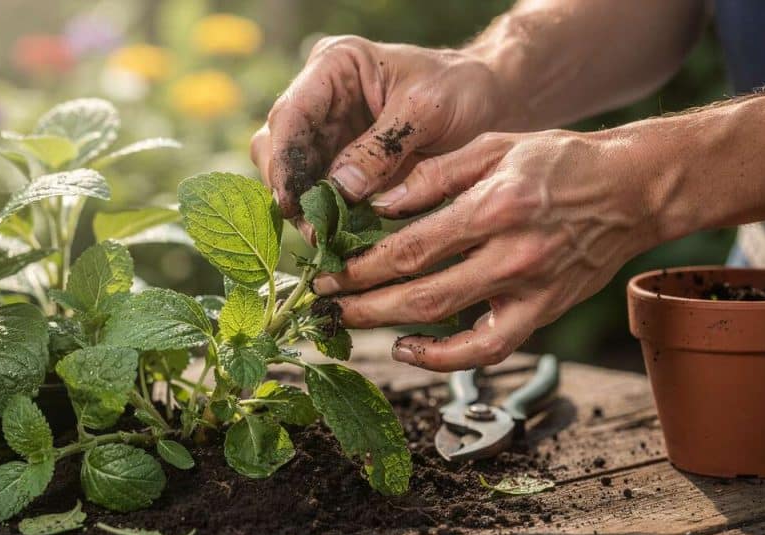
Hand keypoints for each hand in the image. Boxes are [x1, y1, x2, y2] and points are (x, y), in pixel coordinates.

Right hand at [250, 35, 508, 217]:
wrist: (489, 102)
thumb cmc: (461, 91)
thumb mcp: (427, 110)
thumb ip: (384, 146)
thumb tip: (340, 188)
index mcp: (334, 66)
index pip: (290, 115)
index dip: (285, 162)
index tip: (292, 202)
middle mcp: (318, 98)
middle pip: (276, 147)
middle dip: (290, 190)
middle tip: (314, 230)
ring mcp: (324, 133)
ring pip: (289, 176)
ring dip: (303, 209)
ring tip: (326, 238)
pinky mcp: (337, 164)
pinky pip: (316, 193)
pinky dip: (323, 217)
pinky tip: (336, 237)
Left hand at [311, 129, 661, 370]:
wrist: (631, 190)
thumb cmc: (558, 161)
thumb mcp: (493, 146)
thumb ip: (433, 174)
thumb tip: (378, 205)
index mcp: (495, 206)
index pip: (411, 247)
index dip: (360, 266)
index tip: (326, 271)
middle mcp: (513, 254)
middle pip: (420, 293)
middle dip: (362, 302)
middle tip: (324, 303)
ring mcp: (531, 290)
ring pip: (448, 325)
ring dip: (390, 328)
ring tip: (352, 322)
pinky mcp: (543, 313)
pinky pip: (487, 350)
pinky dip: (444, 358)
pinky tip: (408, 348)